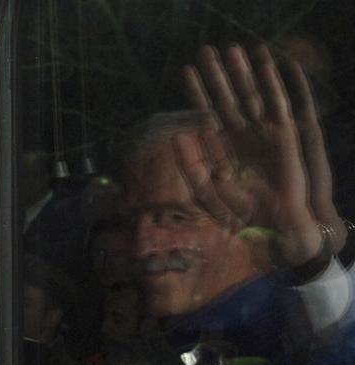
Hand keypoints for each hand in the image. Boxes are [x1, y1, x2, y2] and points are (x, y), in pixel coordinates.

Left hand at [181, 44, 343, 266]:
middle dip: (217, 74)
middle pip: (227, 96)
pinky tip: (265, 66)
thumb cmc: (240, 210)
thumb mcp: (207, 190)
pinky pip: (279, 104)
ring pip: (251, 94)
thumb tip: (176, 138)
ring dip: (243, 72)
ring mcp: (263, 131)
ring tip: (234, 48)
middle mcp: (242, 134)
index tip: (184, 71)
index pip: (206, 111)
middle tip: (206, 50)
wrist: (273, 221)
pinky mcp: (285, 134)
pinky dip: (273, 85)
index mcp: (222, 145)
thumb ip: (191, 166)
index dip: (197, 91)